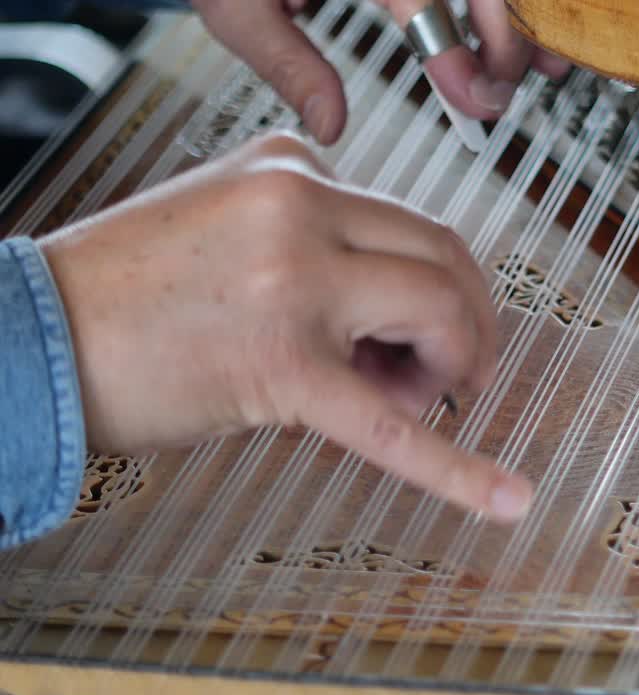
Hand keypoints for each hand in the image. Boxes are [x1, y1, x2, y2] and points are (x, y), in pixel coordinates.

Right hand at [38, 132, 531, 521]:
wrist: (30, 340)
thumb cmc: (121, 295)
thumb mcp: (224, 222)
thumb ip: (311, 236)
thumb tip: (392, 307)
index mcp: (288, 168)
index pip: (408, 221)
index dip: (433, 283)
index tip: (422, 329)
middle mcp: (298, 206)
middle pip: (444, 255)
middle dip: (465, 321)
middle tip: (456, 371)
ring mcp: (293, 279)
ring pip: (436, 309)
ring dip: (448, 365)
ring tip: (409, 398)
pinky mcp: (283, 365)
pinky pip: (392, 427)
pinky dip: (460, 468)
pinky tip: (505, 496)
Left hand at [191, 0, 570, 144]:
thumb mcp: (234, 5)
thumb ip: (286, 62)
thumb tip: (331, 123)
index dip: (455, 51)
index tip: (473, 99)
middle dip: (503, 40)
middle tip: (497, 98)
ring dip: (523, 18)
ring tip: (546, 66)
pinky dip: (510, 5)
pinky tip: (531, 32)